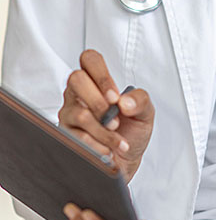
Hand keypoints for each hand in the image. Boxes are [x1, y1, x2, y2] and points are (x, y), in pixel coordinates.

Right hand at [59, 49, 153, 182]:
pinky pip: (77, 137)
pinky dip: (99, 145)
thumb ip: (140, 100)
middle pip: (76, 79)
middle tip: (115, 118)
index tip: (115, 96)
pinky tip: (108, 150)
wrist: (126, 160)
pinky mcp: (66, 135)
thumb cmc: (132, 131)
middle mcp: (79, 95)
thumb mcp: (145, 112)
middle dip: (100, 101)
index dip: (101, 74)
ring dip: (104, 130)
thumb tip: (124, 102)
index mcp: (98, 83)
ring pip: (80, 114)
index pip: (90, 59)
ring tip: (118, 139)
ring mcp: (69, 114)